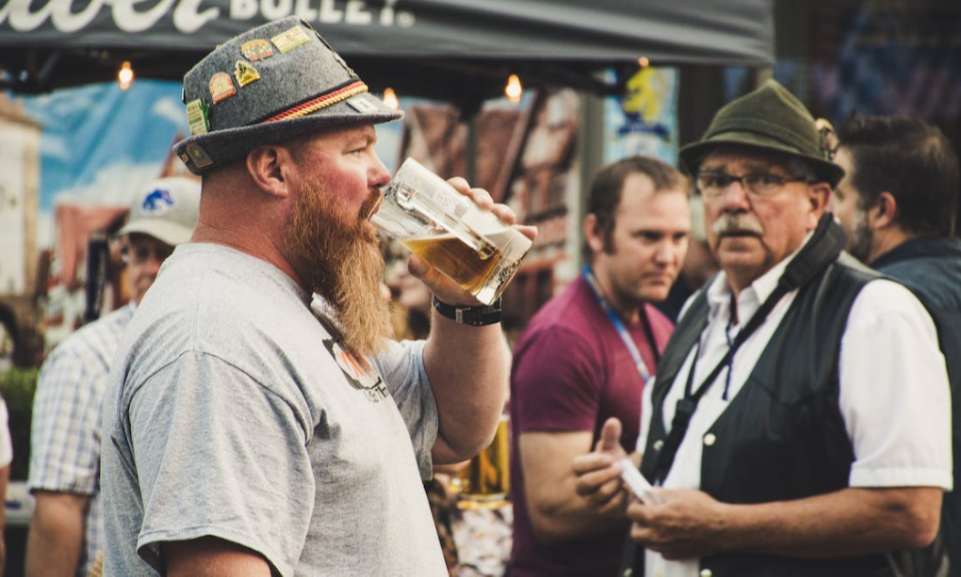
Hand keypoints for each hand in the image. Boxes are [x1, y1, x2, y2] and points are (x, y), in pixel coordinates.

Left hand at [408, 177, 536, 306]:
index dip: (458, 187)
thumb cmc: (443, 283)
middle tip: (484, 205)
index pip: (454, 196)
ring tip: (508, 219)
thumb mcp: (431, 278)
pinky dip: (526, 232)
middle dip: (482, 198)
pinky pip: (518, 236)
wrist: (463, 302)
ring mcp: (490, 233)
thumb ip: (421, 271)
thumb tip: (413, 261)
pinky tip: (531, 232)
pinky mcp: (506, 246)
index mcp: (450, 222)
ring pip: (498, 215)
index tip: (461, 189)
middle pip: (478, 201)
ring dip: (504, 212)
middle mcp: (471, 223)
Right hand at [571, 418, 629, 516]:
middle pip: (587, 483)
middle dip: (606, 474)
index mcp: (579, 468)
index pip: (579, 465)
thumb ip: (611, 436)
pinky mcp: (602, 512)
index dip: (595, 462)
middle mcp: (580, 486)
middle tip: (620, 466)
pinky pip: (611, 506)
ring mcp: (590, 500)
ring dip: (615, 484)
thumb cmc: (612, 461)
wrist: (623, 480)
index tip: (610, 457)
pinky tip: (626, 489)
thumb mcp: (611, 448)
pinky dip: (621, 497)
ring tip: (623, 477)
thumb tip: (613, 421)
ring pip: (600, 494)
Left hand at [627, 488, 726, 559]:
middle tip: (646, 514)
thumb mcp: (679, 493)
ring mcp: (665, 547)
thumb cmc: (703, 509)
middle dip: (637, 522)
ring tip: (659, 524)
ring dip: (647, 534)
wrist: (722, 528)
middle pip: (634, 533)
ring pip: (646, 544)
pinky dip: (661, 544)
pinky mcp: (675, 555)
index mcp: (655, 517)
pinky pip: (660, 551)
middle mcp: (657, 535)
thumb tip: (649, 492)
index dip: (634, 504)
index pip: (631, 512)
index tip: (640, 501)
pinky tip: (670, 534)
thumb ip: (660, 493)